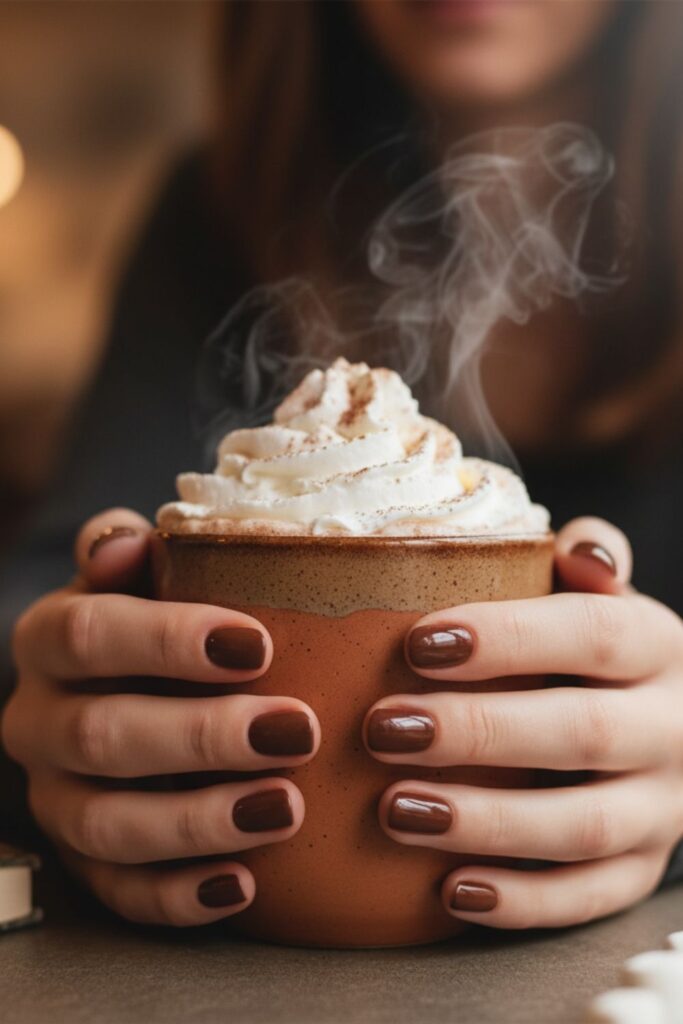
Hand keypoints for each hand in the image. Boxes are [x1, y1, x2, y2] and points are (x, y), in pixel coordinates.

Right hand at [2, 508, 319, 925]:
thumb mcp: (143, 573)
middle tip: (295, 731)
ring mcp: (56, 798)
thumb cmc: (154, 620)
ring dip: (199, 821)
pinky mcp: (84, 861)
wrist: (124, 685)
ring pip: (107, 825)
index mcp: (49, 638)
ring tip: (285, 807)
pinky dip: (180, 896)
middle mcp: (37, 720)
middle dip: (202, 737)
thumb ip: (132, 547)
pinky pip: (120, 893)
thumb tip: (126, 543)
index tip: (256, 644)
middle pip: (102, 735)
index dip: (167, 640)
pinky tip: (244, 884)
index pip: (88, 634)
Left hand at [363, 517, 682, 928]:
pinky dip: (522, 901)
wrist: (677, 723)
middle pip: (583, 732)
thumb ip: (589, 563)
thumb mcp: (605, 597)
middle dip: (479, 732)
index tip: (418, 643)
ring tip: (396, 810)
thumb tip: (586, 548)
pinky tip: (450, 890)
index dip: (508, 638)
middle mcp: (673, 729)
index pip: (593, 633)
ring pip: (584, 825)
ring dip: (488, 822)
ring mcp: (662, 808)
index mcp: (657, 646)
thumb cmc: (602, 650)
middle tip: (384, 729)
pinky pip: (590, 897)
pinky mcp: (641, 869)